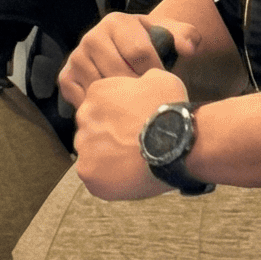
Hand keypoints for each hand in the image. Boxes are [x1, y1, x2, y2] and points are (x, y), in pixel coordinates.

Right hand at [58, 11, 200, 109]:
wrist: (127, 48)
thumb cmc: (151, 43)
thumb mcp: (170, 33)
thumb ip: (187, 36)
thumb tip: (188, 49)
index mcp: (117, 22)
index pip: (139, 53)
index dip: (156, 73)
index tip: (164, 83)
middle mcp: (92, 37)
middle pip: (118, 74)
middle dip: (138, 90)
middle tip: (151, 100)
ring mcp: (76, 57)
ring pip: (100, 89)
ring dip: (119, 102)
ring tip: (134, 107)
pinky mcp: (66, 76)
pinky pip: (81, 99)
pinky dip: (98, 108)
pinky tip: (114, 110)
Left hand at [74, 72, 188, 200]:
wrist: (176, 143)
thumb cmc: (171, 111)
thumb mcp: (161, 79)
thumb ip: (143, 80)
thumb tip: (143, 84)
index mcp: (98, 92)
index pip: (100, 106)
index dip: (118, 119)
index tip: (133, 127)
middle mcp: (84, 115)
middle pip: (93, 129)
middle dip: (109, 138)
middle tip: (132, 147)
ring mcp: (84, 144)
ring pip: (92, 153)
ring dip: (107, 159)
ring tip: (132, 164)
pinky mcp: (87, 171)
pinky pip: (93, 176)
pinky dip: (107, 180)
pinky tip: (128, 177)